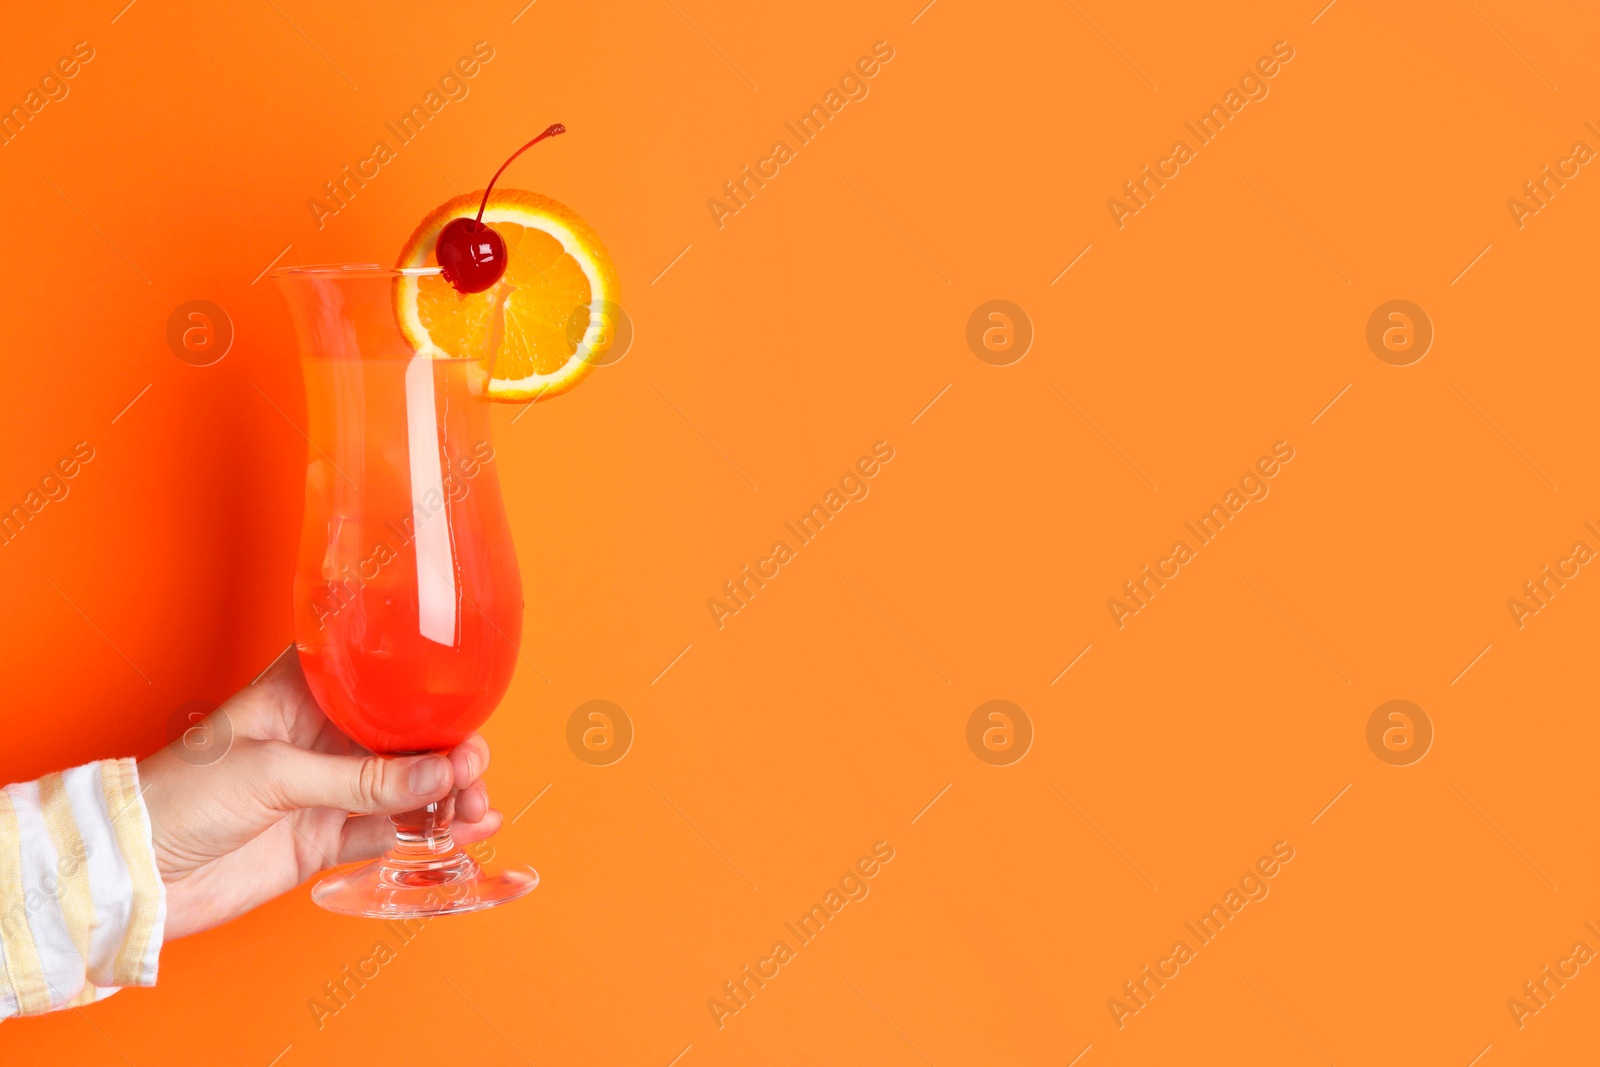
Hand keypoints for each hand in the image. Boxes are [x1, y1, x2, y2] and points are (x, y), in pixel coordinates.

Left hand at [138, 648, 501, 939]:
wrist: (132, 873)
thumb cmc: (179, 796)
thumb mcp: (275, 774)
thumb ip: (363, 778)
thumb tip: (441, 772)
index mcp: (304, 693)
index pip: (380, 676)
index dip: (427, 686)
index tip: (465, 705)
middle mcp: (322, 736)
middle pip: (406, 734)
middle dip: (450, 750)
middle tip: (475, 771)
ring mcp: (326, 788)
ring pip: (407, 785)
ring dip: (447, 794)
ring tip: (475, 810)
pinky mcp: (323, 837)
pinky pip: (388, 830)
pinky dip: (426, 831)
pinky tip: (459, 832)